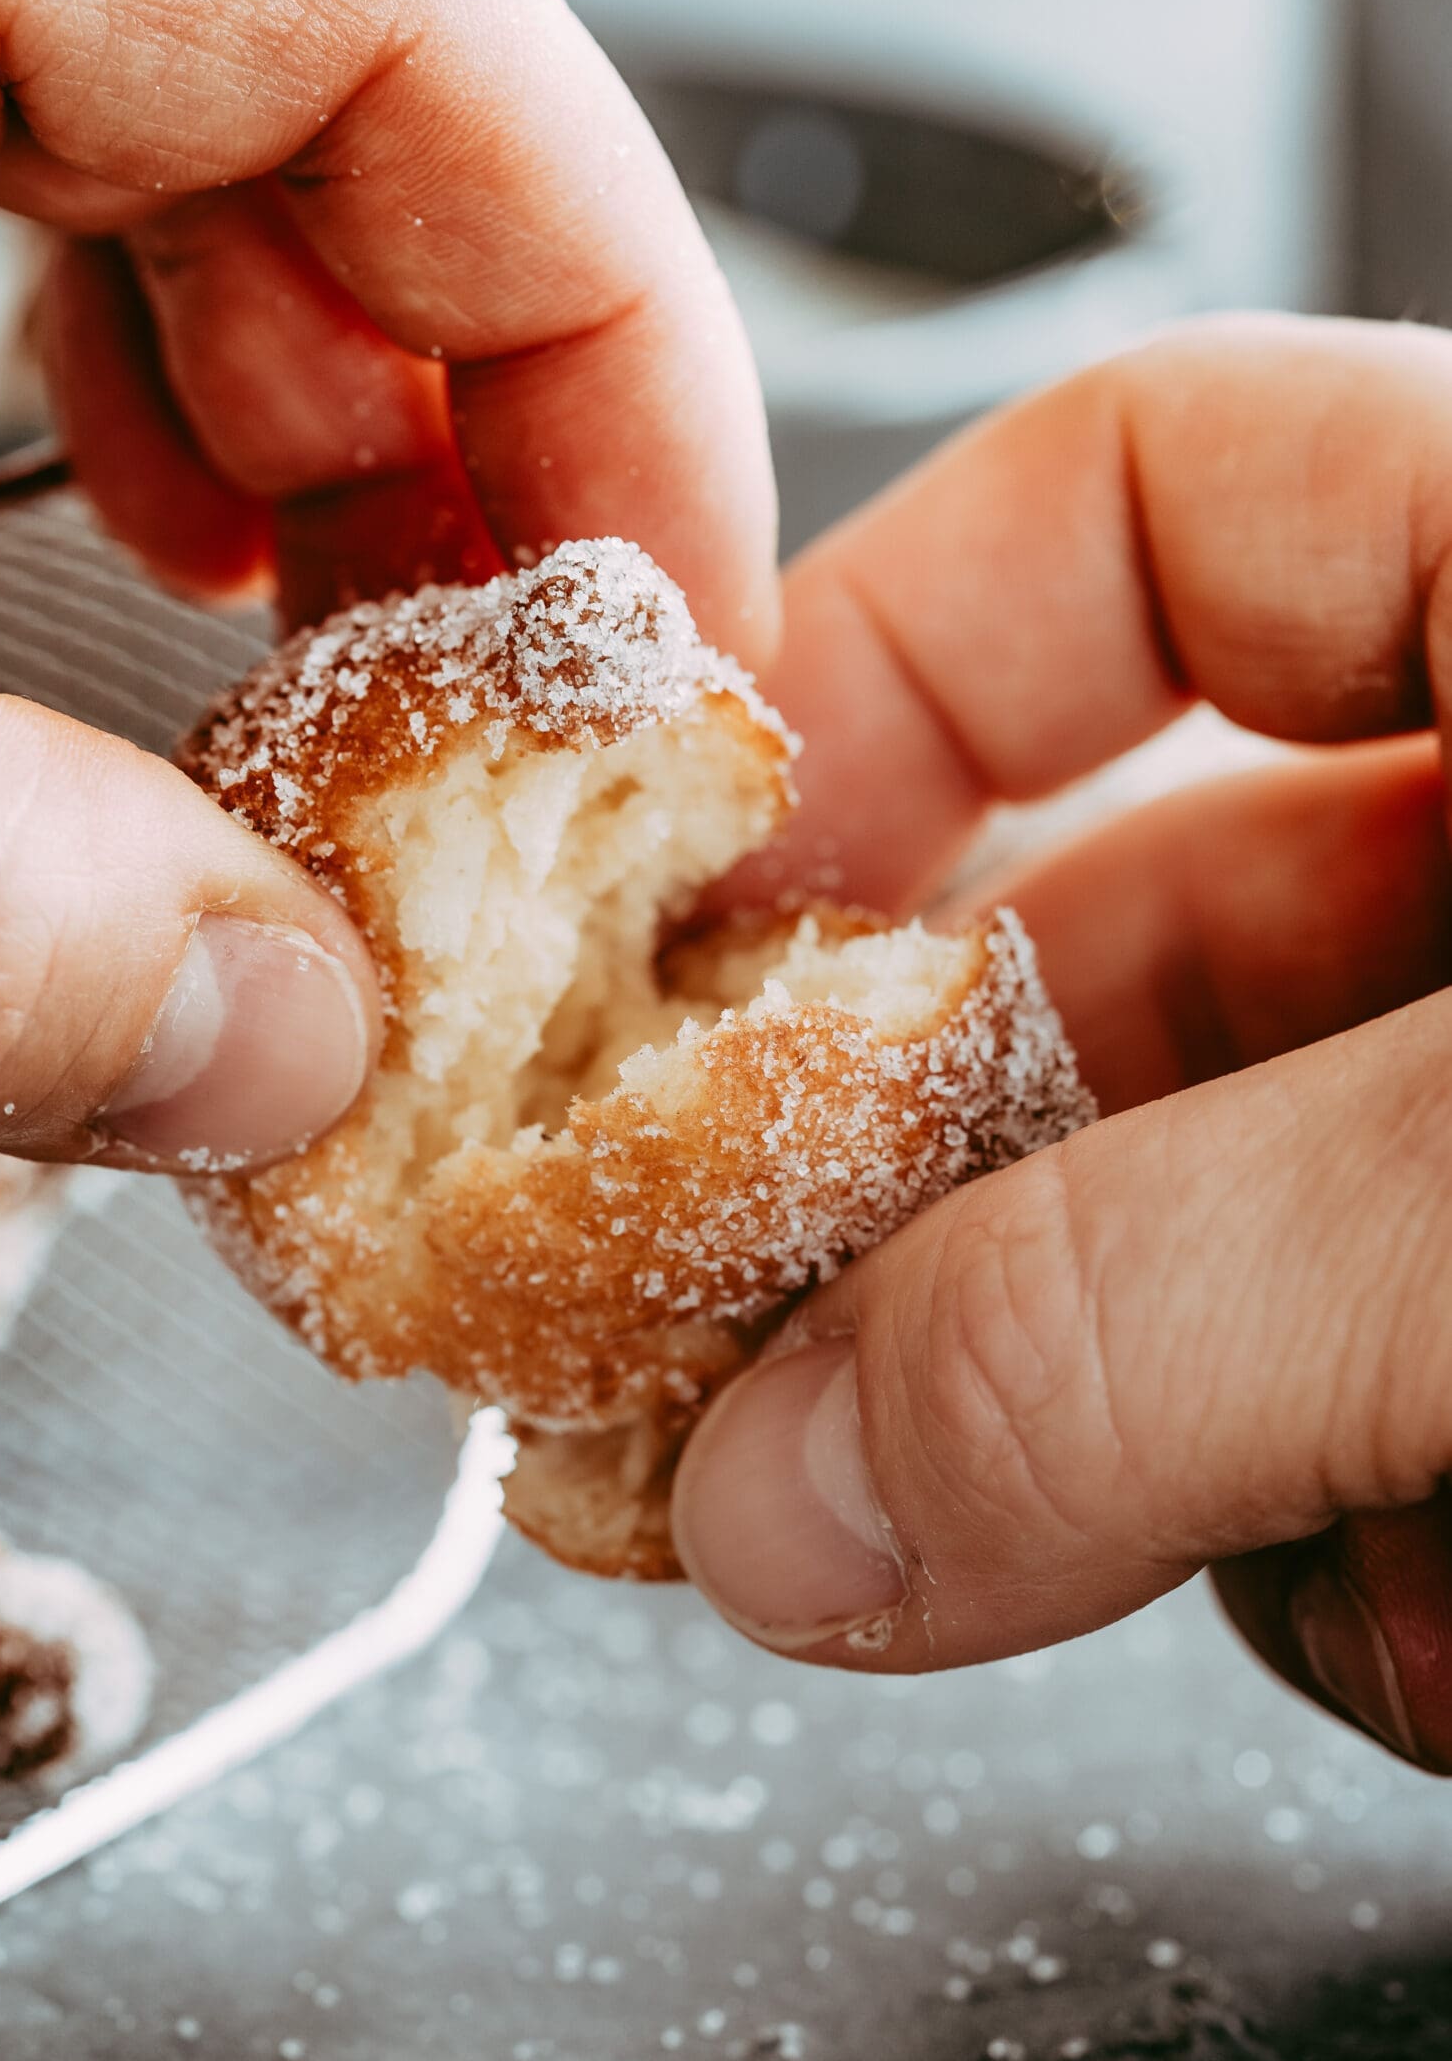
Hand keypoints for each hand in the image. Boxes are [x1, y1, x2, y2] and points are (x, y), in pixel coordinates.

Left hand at [0, 0, 774, 1172]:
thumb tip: (258, 1050)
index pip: (403, 11)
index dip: (620, 335)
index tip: (674, 639)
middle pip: (311, 79)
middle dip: (472, 426)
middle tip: (511, 719)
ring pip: (146, 137)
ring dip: (300, 425)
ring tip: (347, 663)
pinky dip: (108, 390)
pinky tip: (126, 544)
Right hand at [673, 315, 1451, 1773]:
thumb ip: (1161, 1308)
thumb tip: (790, 1497)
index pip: (1144, 499)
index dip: (881, 679)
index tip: (681, 922)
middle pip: (1129, 943)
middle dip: (960, 1194)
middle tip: (785, 1382)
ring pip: (1246, 1240)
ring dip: (1194, 1440)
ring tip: (1302, 1558)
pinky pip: (1407, 1424)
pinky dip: (1388, 1560)